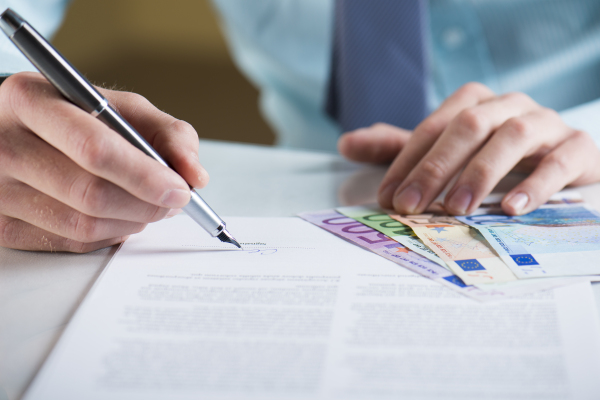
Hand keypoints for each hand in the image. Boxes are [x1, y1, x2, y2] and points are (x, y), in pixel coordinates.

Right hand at [0, 72, 207, 251]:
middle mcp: (4, 145)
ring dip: (132, 221)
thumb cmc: (74, 117)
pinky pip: (70, 243)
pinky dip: (109, 234)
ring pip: (83, 225)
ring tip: (150, 205)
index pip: (95, 149)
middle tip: (173, 200)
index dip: (145, 176)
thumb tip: (194, 175)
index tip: (181, 189)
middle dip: (146, 204)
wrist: (11, 130)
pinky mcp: (0, 225)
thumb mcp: (120, 107)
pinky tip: (119, 216)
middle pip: (90, 194)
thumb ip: (166, 133)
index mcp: (31, 101)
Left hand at [338, 82, 599, 214]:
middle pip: (467, 126)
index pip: (433, 127)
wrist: (562, 162)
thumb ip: (401, 150)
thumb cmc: (494, 159)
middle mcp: (508, 105)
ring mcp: (546, 124)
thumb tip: (346, 144)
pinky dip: (537, 182)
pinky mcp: (578, 148)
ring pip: (512, 135)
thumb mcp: (445, 154)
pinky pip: (561, 159)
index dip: (407, 162)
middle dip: (434, 167)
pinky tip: (513, 209)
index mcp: (474, 103)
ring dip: (480, 172)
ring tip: (457, 208)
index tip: (388, 198)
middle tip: (410, 206)